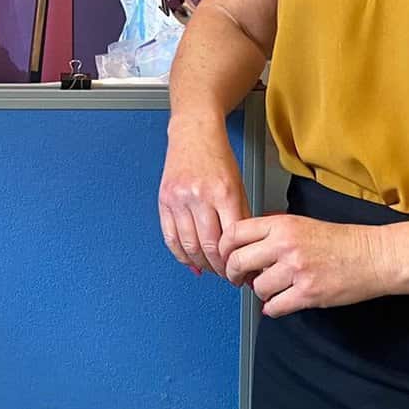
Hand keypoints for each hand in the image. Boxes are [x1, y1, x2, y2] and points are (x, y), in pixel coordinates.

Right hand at [158, 118, 250, 276]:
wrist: (193, 132)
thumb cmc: (218, 157)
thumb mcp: (239, 184)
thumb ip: (240, 216)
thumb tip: (244, 248)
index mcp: (223, 192)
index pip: (231, 240)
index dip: (237, 262)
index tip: (242, 272)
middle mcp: (199, 196)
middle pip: (209, 247)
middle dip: (220, 268)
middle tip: (228, 276)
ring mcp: (178, 199)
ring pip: (188, 246)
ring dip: (201, 264)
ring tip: (211, 269)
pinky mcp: (164, 200)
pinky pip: (170, 237)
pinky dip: (180, 255)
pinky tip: (191, 261)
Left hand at [223, 215, 408, 316]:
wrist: (373, 256)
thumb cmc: (341, 241)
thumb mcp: (300, 222)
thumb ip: (272, 229)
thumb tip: (244, 240)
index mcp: (281, 225)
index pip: (235, 233)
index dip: (224, 248)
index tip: (225, 257)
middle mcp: (285, 245)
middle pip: (238, 261)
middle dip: (234, 274)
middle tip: (239, 279)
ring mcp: (296, 270)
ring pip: (257, 288)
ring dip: (260, 292)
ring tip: (271, 289)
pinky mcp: (308, 293)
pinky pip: (274, 307)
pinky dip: (273, 308)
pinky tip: (279, 303)